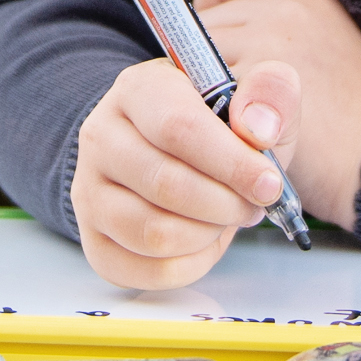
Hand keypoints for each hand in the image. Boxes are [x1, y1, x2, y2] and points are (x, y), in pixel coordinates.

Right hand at [72, 53, 303, 290]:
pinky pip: (147, 271)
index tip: (268, 183)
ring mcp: (89, 191)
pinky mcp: (94, 240)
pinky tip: (204, 240)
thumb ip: (271, 92)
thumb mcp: (257, 94)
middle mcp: (101, 137)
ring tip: (226, 216)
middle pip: (166, 185)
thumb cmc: (222, 125)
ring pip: (154, 234)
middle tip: (254, 203)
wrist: (190, 154)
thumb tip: (258, 130)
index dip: (231, 163)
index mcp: (138, 89)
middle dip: (226, 204)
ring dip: (209, 235)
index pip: (178, 128)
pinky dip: (191, 265)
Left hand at [194, 0, 360, 234]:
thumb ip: (269, 30)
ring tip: (242, 123)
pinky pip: (200, 95)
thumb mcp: (321, 47)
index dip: (213, 9)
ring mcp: (271, 42)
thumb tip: (199, 43)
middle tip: (237, 103)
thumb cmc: (349, 118)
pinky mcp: (260, 84)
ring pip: (192, 60)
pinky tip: (241, 136)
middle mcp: (284, 8)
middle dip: (205, 62)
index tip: (229, 48)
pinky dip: (210, 119)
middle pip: (200, 22)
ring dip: (202, 93)